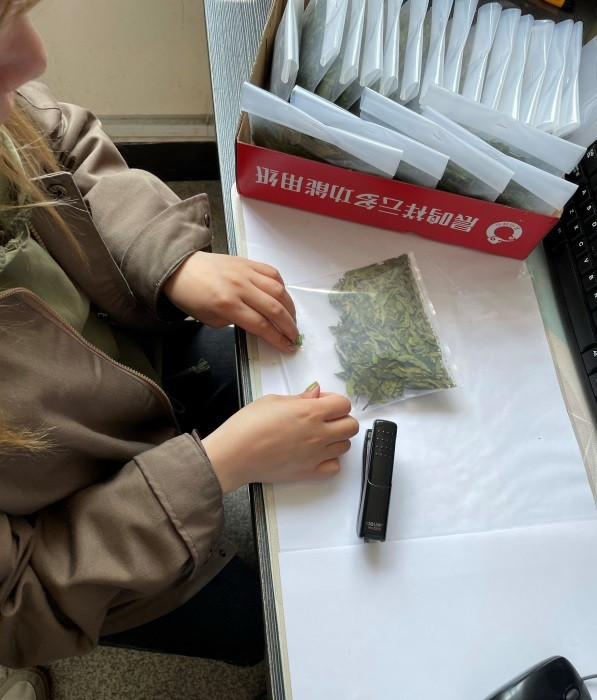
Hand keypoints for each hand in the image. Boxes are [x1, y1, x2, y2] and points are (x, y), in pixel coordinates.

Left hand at [163, 252, 298, 352]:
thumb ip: (236, 322)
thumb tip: (259, 325)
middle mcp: (240, 287)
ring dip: (290, 307)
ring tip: (292, 319)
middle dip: (289, 326)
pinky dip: (282, 287)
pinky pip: (272, 273)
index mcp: (227, 305)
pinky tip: (282, 297)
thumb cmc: (192, 298)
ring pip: (278, 290)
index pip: (261, 325)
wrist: (180, 269)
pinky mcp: (247, 262)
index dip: (278, 338)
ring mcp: (245, 272)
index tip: (288, 347)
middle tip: (295, 336)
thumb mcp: (211, 320)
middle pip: (274, 309)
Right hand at [202, 384, 358, 493]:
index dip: (335, 401)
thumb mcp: (273, 401)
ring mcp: (316, 455)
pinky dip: (330, 460)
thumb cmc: (247, 426)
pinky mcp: (309, 472)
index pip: (343, 404)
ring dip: (336, 439)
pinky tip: (317, 454)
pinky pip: (335, 466)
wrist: (234, 455)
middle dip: (342, 419)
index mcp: (310, 412)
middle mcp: (318, 434)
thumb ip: (300, 398)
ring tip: (319, 436)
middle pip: (351, 426)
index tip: (324, 402)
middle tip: (326, 418)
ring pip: (345, 446)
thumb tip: (315, 394)